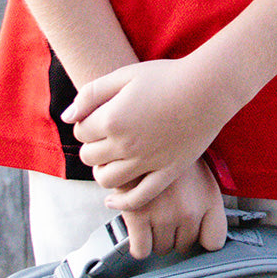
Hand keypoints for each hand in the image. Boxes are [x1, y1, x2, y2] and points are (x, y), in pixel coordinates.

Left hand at [63, 56, 230, 205]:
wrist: (209, 88)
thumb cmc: (168, 76)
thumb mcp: (125, 75)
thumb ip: (91, 94)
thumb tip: (67, 117)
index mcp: (112, 119)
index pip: (80, 130)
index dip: (86, 123)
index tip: (99, 117)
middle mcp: (125, 144)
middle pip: (89, 156)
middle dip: (93, 146)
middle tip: (107, 136)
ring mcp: (147, 162)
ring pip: (106, 180)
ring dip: (103, 170)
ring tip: (113, 159)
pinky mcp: (167, 172)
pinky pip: (137, 198)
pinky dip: (121, 202)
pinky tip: (113, 198)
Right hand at [106, 156, 227, 258]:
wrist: (145, 132)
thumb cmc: (172, 154)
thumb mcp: (201, 173)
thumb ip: (205, 202)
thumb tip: (204, 235)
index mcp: (209, 199)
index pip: (214, 241)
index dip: (201, 238)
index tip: (193, 232)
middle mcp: (189, 211)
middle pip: (183, 245)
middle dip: (175, 233)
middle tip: (166, 212)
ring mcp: (163, 215)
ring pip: (161, 248)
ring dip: (155, 236)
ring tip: (152, 213)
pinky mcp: (138, 216)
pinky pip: (141, 251)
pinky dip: (138, 244)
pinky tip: (139, 226)